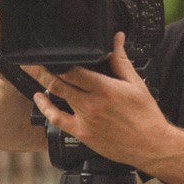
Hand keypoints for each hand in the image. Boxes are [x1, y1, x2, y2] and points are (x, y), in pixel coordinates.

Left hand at [26, 33, 171, 168]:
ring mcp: (85, 119)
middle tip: (32, 60)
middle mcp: (91, 104)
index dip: (56, 60)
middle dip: (42, 69)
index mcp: (105, 88)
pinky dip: (45, 108)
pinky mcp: (82, 133)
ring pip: (55, 97)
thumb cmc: (146, 116)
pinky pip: (56, 120)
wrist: (151, 145)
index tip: (47, 53)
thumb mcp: (136, 84)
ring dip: (41, 84)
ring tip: (33, 73)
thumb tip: (116, 38)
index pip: (72, 69)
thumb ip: (121, 60)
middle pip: (58, 81)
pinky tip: (39, 99)